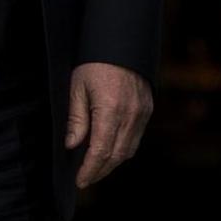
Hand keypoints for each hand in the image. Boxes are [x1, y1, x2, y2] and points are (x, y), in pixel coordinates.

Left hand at [64, 62, 153, 187]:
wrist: (121, 40)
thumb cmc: (95, 62)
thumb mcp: (78, 86)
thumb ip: (76, 118)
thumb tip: (72, 145)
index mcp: (110, 110)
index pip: (100, 151)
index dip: (90, 170)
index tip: (80, 180)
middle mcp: (130, 115)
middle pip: (116, 156)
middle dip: (100, 171)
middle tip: (86, 179)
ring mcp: (142, 113)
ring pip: (129, 150)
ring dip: (113, 163)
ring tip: (97, 167)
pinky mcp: (148, 109)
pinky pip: (137, 138)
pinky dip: (124, 149)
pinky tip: (111, 149)